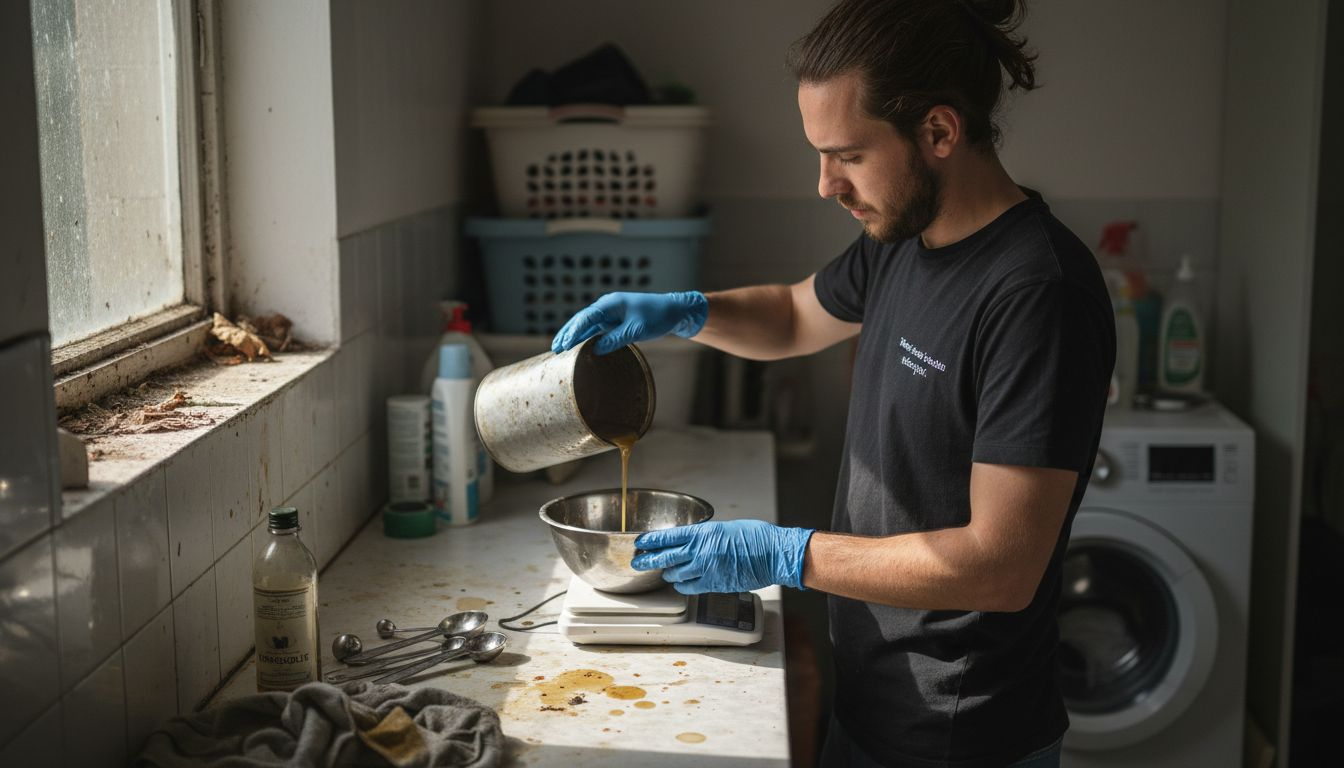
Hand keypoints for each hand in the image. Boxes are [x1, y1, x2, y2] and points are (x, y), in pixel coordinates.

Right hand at [551, 291, 707, 354]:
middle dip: (567, 333)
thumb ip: (615, 339)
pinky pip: (596, 329)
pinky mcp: (615, 320)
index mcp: (611, 303)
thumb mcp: (637, 330)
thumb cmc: (657, 317)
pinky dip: (585, 337)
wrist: (674, 311)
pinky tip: (577, 346)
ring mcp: (610, 313)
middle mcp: (607, 306)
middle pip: (581, 320)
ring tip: (559, 348)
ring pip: (586, 324)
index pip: (586, 317)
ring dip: (573, 336)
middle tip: (555, 349)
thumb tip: (595, 350)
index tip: (563, 344)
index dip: (573, 331)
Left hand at [631, 520, 814, 593]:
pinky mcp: (713, 584)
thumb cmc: (755, 537)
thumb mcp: (725, 528)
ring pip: (675, 574)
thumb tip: (695, 541)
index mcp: (703, 532)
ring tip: (666, 573)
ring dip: (668, 574)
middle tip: (638, 562)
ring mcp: (706, 568)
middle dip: (647, 560)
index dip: (650, 540)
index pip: (668, 536)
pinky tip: (681, 585)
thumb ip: (706, 536)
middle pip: (664, 557)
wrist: (773, 554)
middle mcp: (700, 550)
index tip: (640, 543)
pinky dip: (682, 587)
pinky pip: (689, 588)